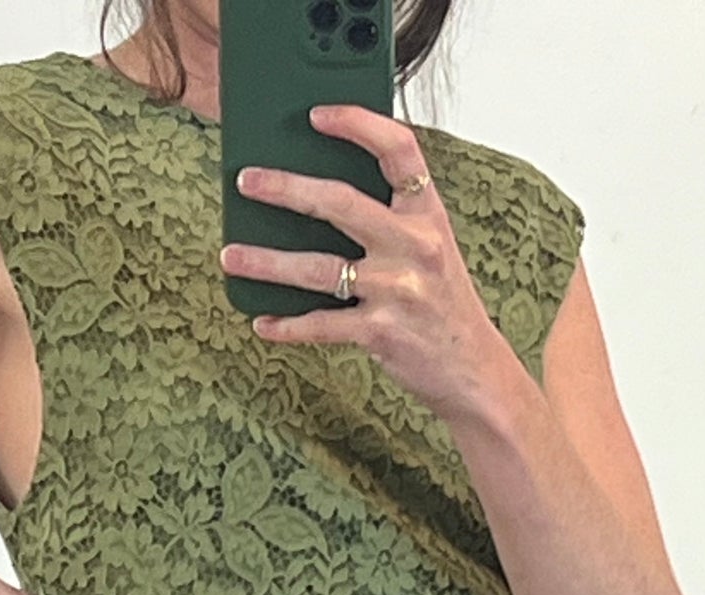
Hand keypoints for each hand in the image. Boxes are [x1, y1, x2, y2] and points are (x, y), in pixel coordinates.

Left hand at [221, 103, 515, 427]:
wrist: (473, 370)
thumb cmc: (443, 304)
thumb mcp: (431, 247)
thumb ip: (391, 218)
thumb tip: (318, 197)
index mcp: (427, 214)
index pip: (398, 149)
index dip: (358, 123)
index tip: (317, 115)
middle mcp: (414, 245)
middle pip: (341, 202)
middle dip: (286, 189)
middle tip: (246, 182)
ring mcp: (397, 289)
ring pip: (318, 268)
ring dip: (267, 262)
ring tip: (231, 256)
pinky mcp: (381, 332)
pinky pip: (322, 325)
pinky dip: (287, 326)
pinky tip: (263, 323)